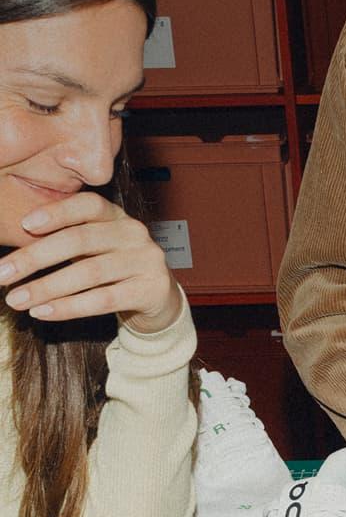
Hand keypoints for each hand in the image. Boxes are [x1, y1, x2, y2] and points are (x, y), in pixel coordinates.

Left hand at [0, 192, 181, 332]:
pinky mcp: (151, 290)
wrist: (159, 299)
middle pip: (81, 240)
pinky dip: (69, 307)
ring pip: (89, 272)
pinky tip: (42, 312)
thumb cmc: (115, 271)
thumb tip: (14, 256)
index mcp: (117, 216)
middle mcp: (134, 233)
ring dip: (47, 287)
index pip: (87, 205)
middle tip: (3, 273)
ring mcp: (146, 261)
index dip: (56, 212)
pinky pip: (104, 300)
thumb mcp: (94, 249)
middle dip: (36, 258)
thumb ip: (64, 242)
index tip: (24, 225)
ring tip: (16, 300)